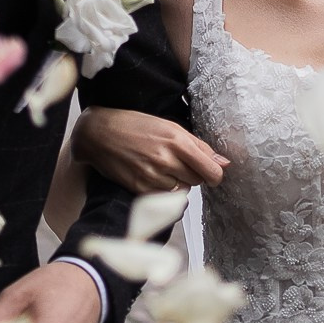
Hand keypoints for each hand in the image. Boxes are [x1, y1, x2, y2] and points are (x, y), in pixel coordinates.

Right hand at [73, 107, 224, 190]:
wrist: (99, 133)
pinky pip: (164, 196)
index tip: (211, 173)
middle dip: (192, 174)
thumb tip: (224, 164)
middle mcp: (166, 159)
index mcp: (177, 140)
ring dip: (177, 181)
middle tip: (177, 161)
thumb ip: (199, 146)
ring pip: (182, 190)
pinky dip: (162, 189)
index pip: (211, 171)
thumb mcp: (170, 126)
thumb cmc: (135, 125)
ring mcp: (152, 176)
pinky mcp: (140, 188)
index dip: (215, 174)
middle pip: (197, 181)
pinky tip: (150, 174)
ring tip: (160, 166)